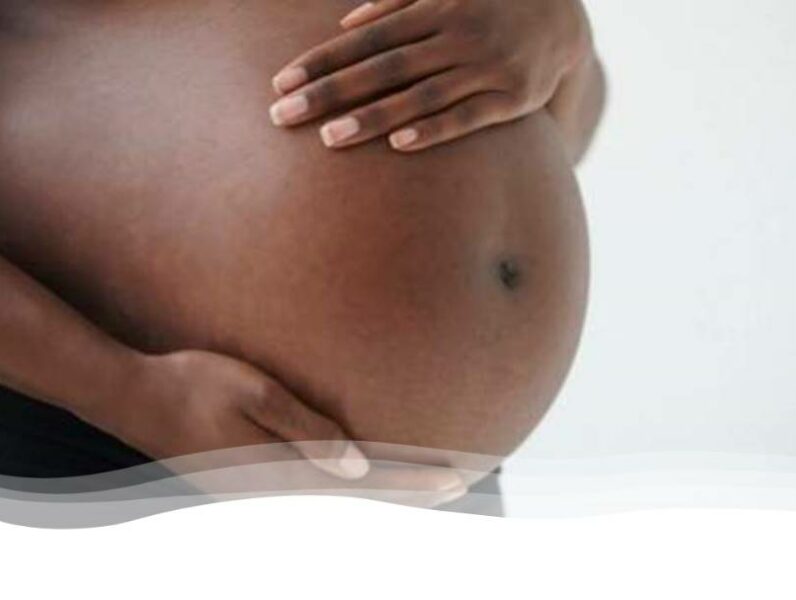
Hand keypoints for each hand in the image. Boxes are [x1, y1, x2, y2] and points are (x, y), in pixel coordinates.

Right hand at [93, 350, 467, 505]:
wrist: (131, 398)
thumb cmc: (192, 382)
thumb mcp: (252, 393)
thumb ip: (307, 430)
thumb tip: (358, 465)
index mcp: (280, 470)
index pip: (365, 481)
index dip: (413, 480)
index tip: (457, 477)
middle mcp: (275, 489)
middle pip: (359, 496)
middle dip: (410, 490)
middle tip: (459, 482)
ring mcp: (261, 488)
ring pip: (340, 494)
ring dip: (385, 488)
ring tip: (425, 483)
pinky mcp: (251, 478)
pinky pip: (316, 486)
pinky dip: (353, 484)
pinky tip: (365, 476)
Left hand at [269, 0, 591, 151]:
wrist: (562, 16)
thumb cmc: (487, 7)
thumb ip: (396, 5)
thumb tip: (344, 23)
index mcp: (433, 8)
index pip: (364, 38)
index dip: (322, 61)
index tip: (281, 83)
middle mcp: (456, 34)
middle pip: (382, 67)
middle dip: (330, 91)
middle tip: (283, 115)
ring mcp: (485, 66)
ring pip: (420, 94)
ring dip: (373, 116)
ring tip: (330, 139)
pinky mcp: (512, 98)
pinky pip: (467, 116)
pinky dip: (434, 129)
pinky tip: (399, 145)